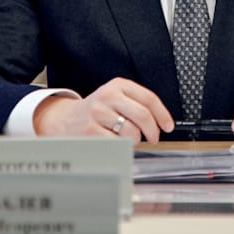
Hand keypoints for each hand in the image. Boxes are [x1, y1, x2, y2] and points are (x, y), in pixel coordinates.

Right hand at [32, 77, 174, 142]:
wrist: (65, 120)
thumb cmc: (96, 111)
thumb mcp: (115, 98)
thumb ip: (136, 104)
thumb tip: (161, 121)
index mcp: (118, 85)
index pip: (149, 98)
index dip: (162, 115)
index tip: (168, 126)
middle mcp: (108, 96)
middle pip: (143, 115)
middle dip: (153, 131)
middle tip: (153, 138)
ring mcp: (98, 113)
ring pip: (131, 131)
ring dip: (135, 140)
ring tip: (128, 139)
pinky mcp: (91, 131)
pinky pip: (118, 143)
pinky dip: (122, 147)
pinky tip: (115, 143)